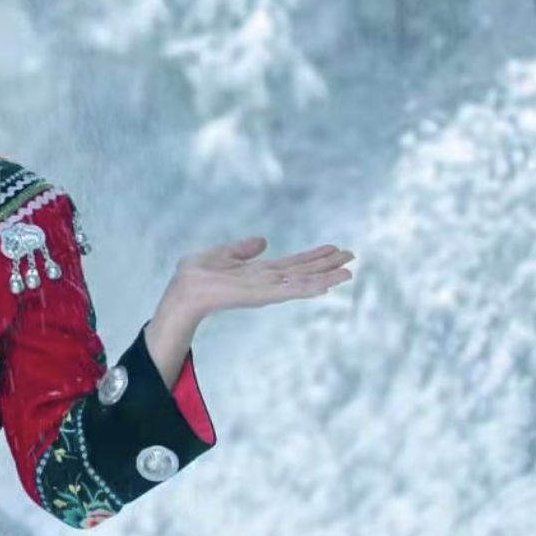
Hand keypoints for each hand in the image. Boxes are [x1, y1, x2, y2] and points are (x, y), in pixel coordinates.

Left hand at [160, 236, 355, 322]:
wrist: (183, 290)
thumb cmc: (195, 274)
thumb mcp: (221, 254)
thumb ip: (242, 249)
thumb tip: (264, 240)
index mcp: (260, 272)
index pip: (293, 264)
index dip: (314, 256)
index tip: (334, 249)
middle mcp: (267, 281)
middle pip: (303, 271)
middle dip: (327, 265)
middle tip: (352, 256)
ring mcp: (265, 289)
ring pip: (301, 282)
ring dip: (324, 278)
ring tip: (348, 273)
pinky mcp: (259, 295)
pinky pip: (287, 291)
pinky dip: (306, 288)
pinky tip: (324, 286)